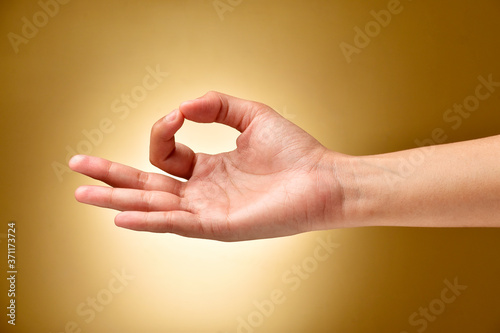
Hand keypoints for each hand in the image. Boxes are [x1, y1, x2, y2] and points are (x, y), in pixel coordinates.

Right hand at [69, 91, 345, 240]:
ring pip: (153, 206)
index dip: (163, 129)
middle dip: (110, 176)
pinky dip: (149, 220)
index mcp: (208, 169)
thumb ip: (215, 104)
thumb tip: (181, 107)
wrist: (324, 178)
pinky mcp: (220, 226)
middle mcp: (202, 193)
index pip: (166, 154)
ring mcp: (208, 211)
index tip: (179, 114)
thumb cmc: (293, 151)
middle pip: (146, 185)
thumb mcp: (250, 115)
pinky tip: (122, 218)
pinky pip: (178, 223)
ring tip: (82, 193)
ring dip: (117, 200)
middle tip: (76, 166)